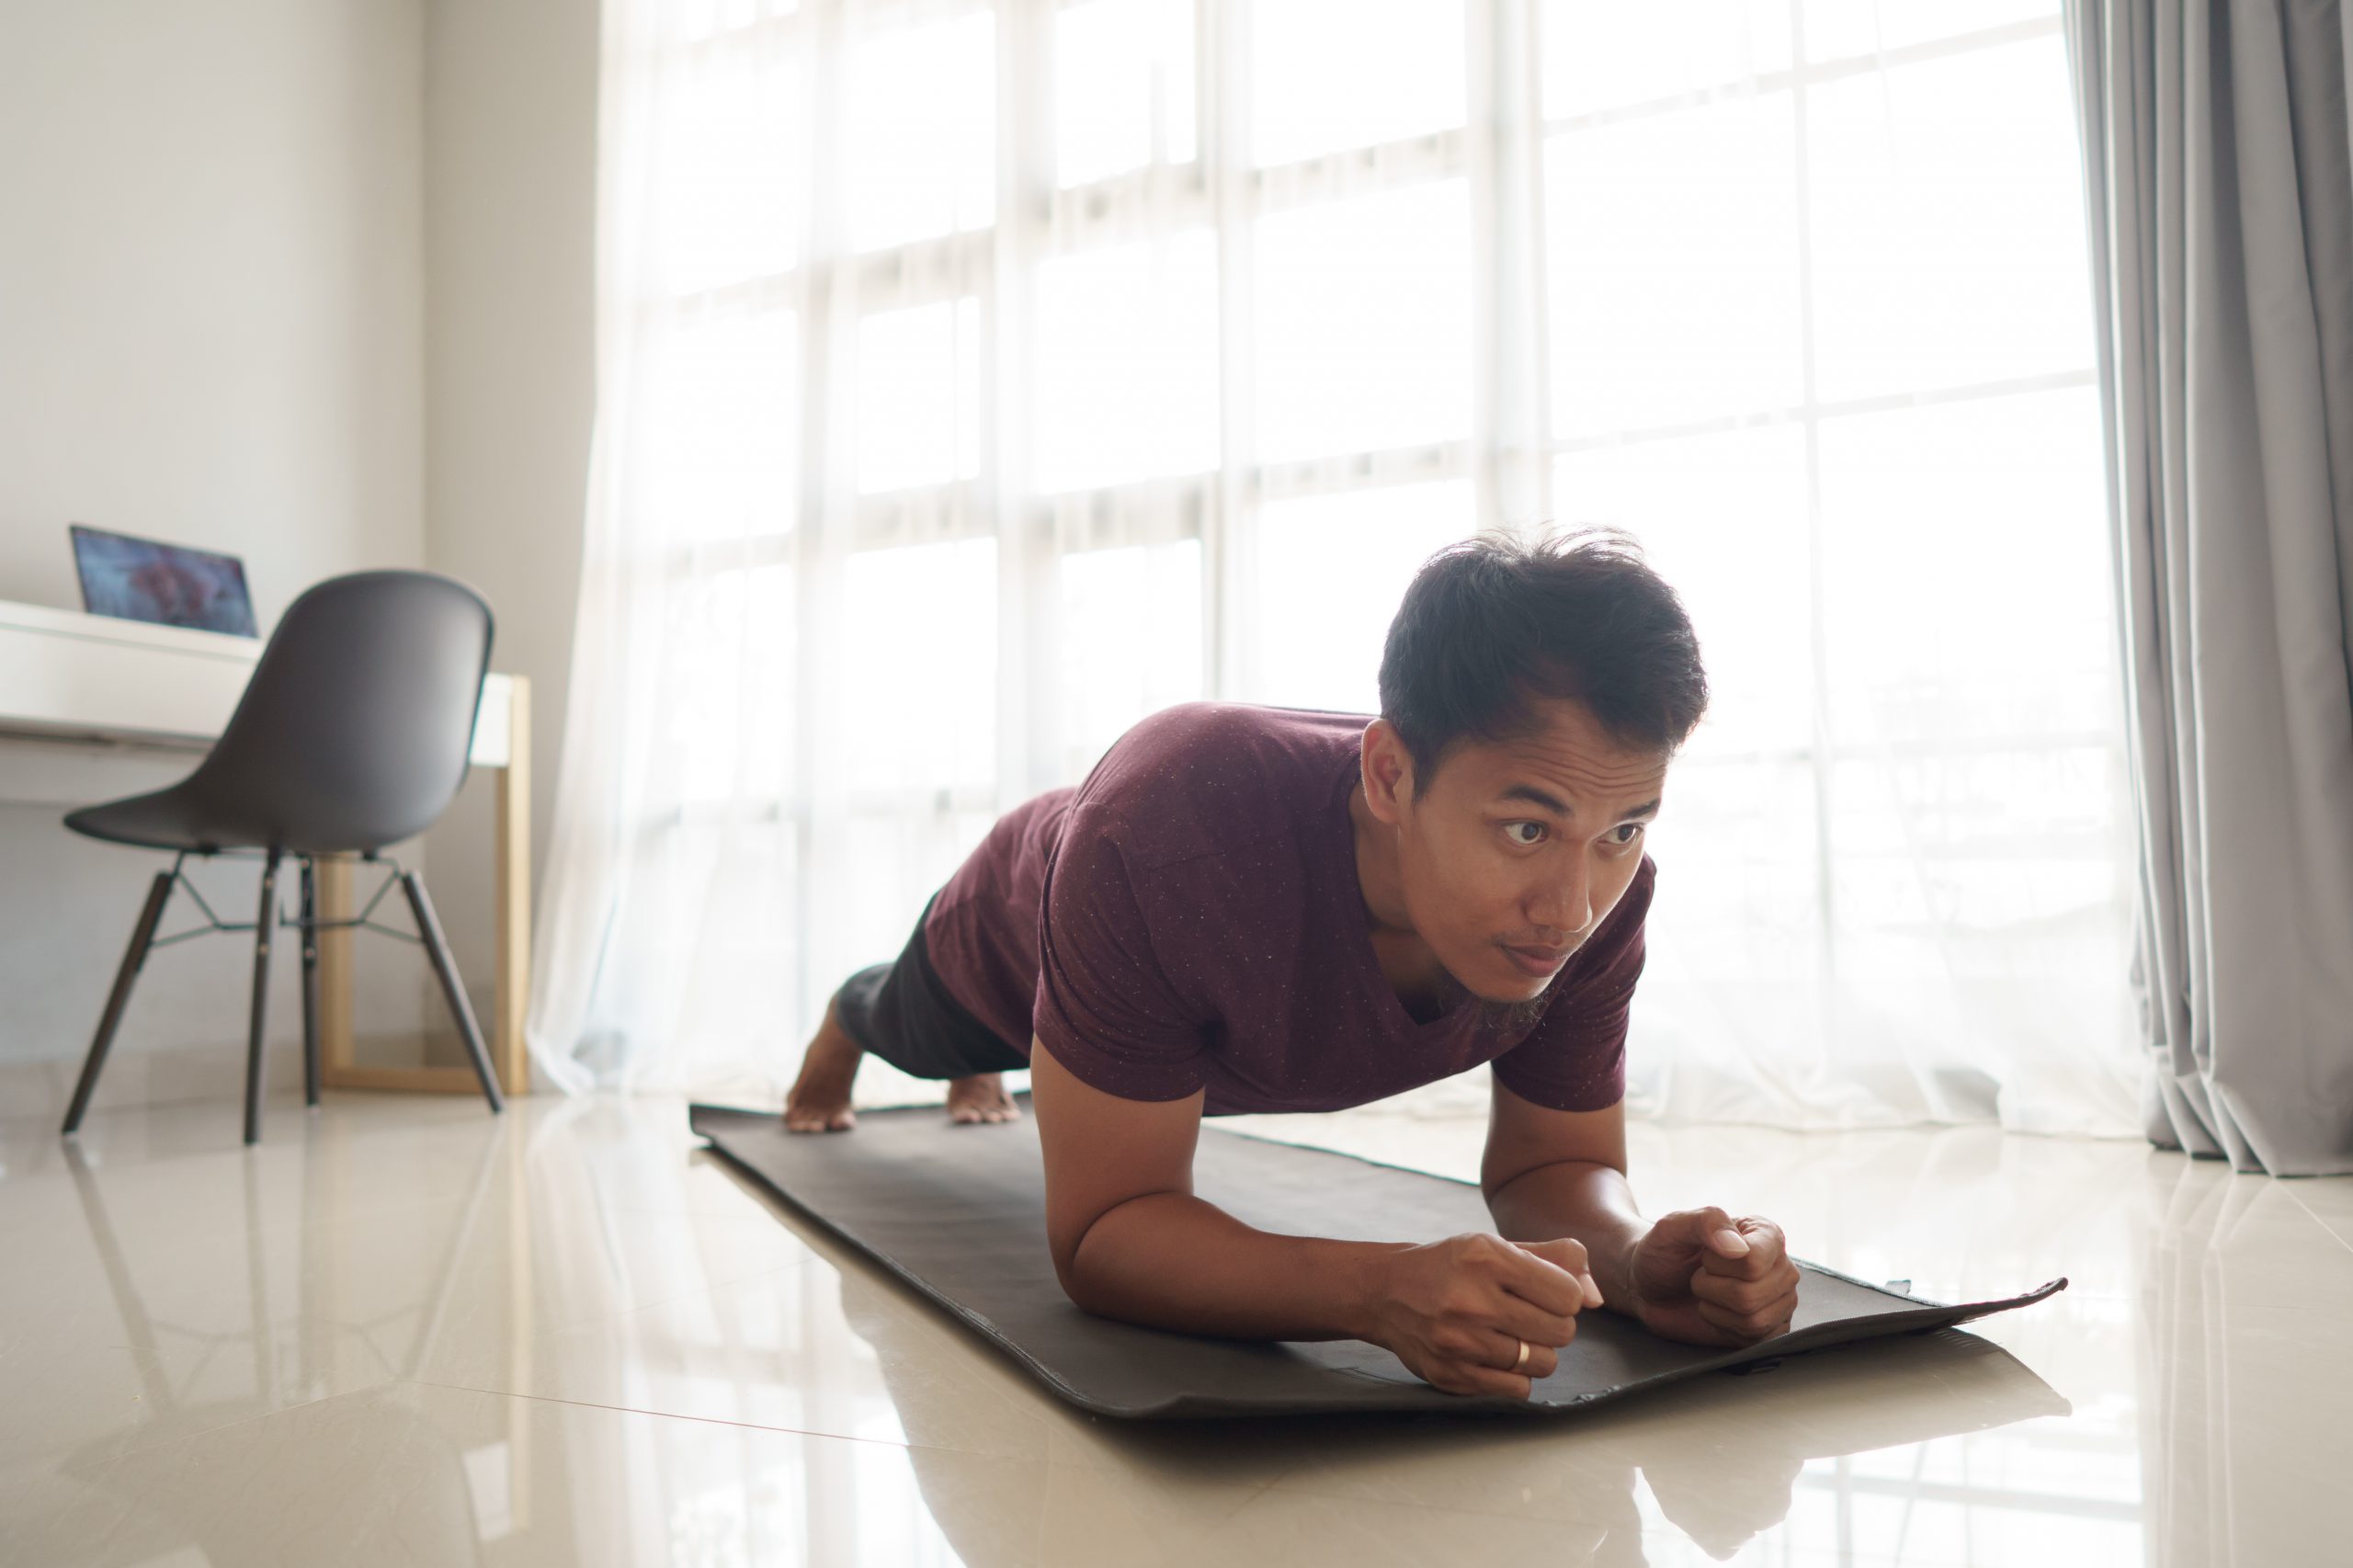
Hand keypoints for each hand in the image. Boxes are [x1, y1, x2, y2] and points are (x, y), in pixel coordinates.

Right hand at [1367, 1232, 1605, 1398]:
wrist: (1385, 1292)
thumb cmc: (1451, 1266)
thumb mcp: (1497, 1245)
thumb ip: (1555, 1260)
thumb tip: (1596, 1297)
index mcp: (1486, 1257)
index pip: (1568, 1295)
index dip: (1566, 1296)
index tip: (1545, 1292)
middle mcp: (1471, 1300)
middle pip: (1561, 1332)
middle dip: (1554, 1324)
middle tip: (1529, 1314)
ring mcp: (1459, 1342)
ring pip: (1543, 1364)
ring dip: (1537, 1352)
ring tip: (1514, 1335)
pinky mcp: (1452, 1375)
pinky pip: (1518, 1389)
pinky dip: (1517, 1375)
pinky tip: (1497, 1354)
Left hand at [1625, 1208, 1798, 1347]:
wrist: (1652, 1288)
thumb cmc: (1665, 1253)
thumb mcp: (1673, 1227)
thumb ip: (1706, 1222)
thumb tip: (1738, 1248)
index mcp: (1765, 1233)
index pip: (1754, 1260)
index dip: (1717, 1264)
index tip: (1704, 1255)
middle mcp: (1780, 1266)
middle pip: (1751, 1294)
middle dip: (1710, 1288)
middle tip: (1701, 1276)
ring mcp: (1780, 1299)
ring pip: (1753, 1320)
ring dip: (1715, 1309)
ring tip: (1707, 1293)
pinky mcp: (1772, 1328)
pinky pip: (1755, 1340)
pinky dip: (1725, 1329)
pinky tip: (1718, 1313)